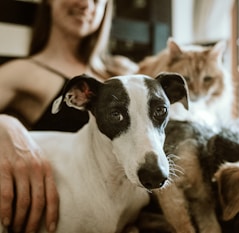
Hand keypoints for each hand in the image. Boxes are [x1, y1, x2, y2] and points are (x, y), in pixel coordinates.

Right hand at [0, 115, 58, 232]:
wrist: (7, 129)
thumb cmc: (24, 148)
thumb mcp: (38, 159)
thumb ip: (41, 176)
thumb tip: (40, 200)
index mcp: (46, 168)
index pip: (53, 196)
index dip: (53, 214)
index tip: (51, 229)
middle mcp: (36, 169)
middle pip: (38, 203)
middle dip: (33, 223)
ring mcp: (20, 169)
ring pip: (23, 202)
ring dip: (20, 221)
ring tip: (16, 230)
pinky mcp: (4, 168)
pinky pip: (6, 195)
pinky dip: (6, 211)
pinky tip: (6, 221)